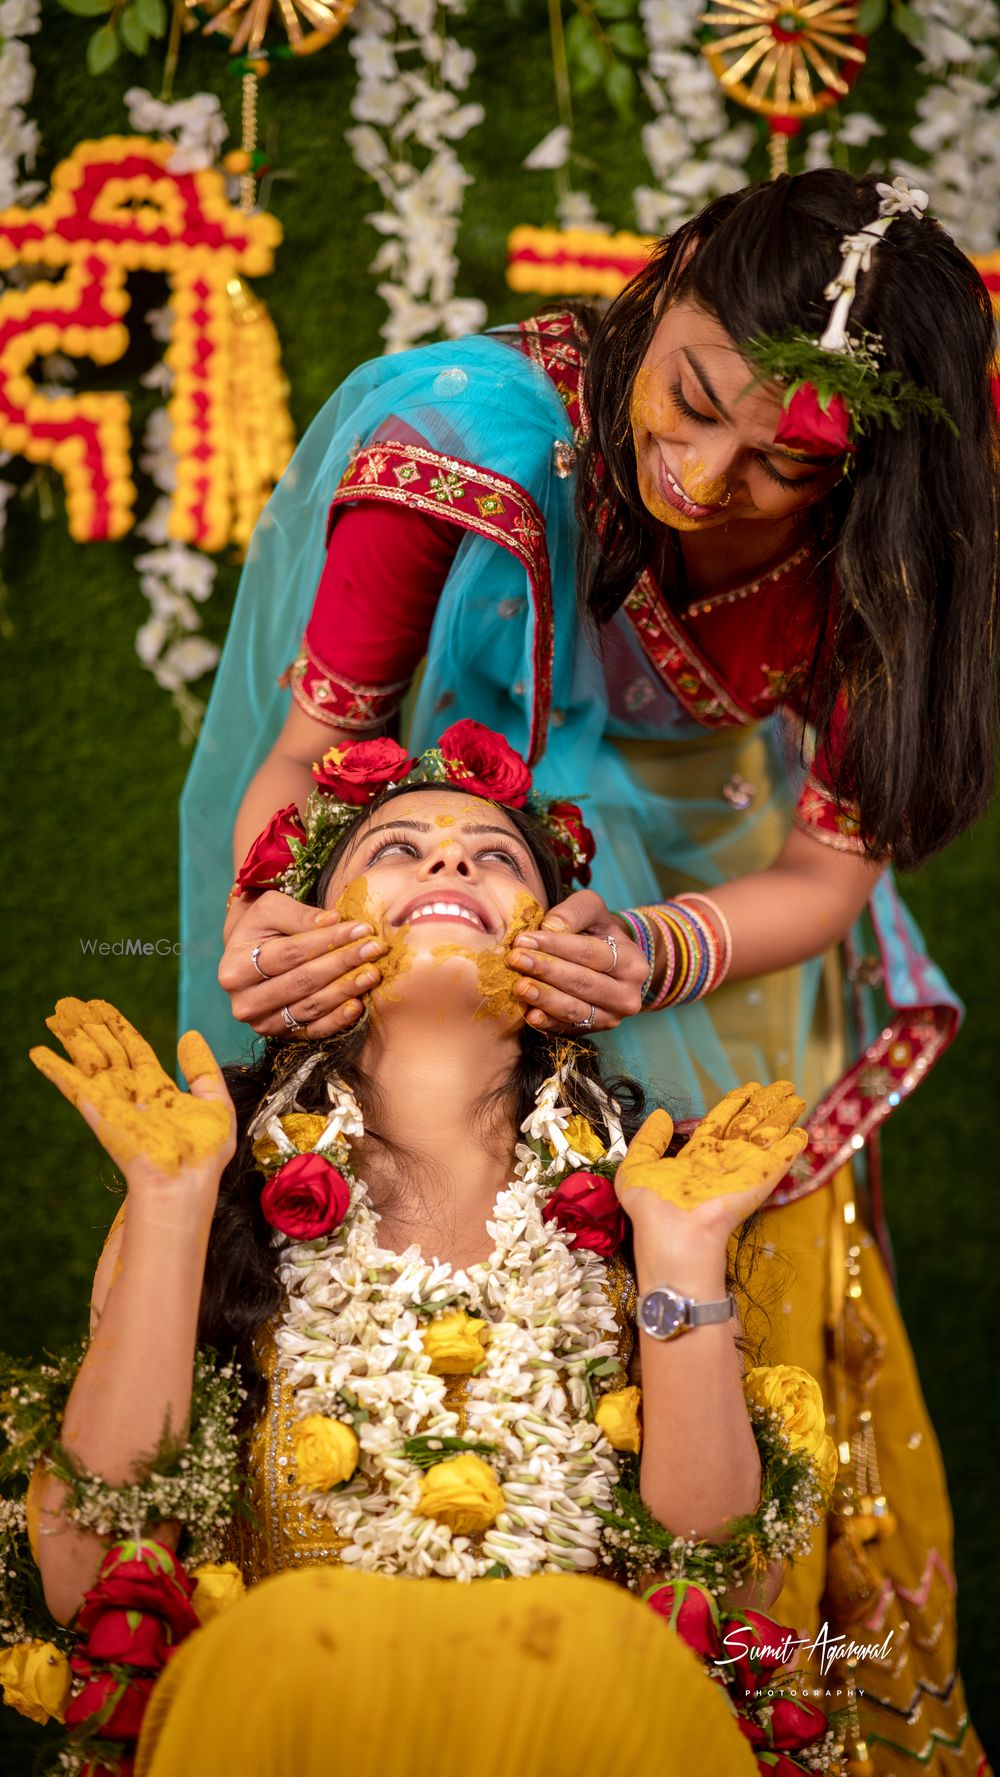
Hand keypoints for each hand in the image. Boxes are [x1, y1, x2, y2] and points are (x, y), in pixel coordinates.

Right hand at [29, 999, 235, 1197]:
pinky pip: (71, 1082)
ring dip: (72, 1035)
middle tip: (72, 1003)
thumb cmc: (202, 1153)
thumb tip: (190, 1035)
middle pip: (106, 1049)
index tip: (103, 1008)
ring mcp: (112, 1099)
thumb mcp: (216, 1104)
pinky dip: (54, 1067)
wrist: (182, 1181)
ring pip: (88, 1058)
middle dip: (90, 1026)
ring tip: (57, 1012)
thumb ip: (202, 1069)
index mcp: (158, 1090)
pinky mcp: (97, 1108)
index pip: (133, 1049)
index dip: (118, 1027)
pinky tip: (38, 1051)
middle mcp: (131, 1092)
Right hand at [219, 891, 388, 1037]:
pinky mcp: (281, 1036)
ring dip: (345, 990)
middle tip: (374, 949)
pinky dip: (337, 1020)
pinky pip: (314, 1030)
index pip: (290, 953)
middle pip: (302, 982)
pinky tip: (358, 1005)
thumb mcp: (272, 910)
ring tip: (373, 973)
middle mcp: (244, 1002)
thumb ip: (300, 915)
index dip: (328, 940)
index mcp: (235, 968)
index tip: (362, 928)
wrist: (250, 957)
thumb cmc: (263, 928)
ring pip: (310, 1007)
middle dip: (342, 963)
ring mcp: (262, 1023)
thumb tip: (334, 920)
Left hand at [506, 889, 645, 1032]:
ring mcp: (611, 1018)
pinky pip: (568, 1028)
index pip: (590, 954)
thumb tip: (550, 927)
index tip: (524, 939)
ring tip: (519, 986)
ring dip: (545, 999)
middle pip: (582, 983)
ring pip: (575, 1010)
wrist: (610, 964)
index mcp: (632, 963)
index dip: (556, 946)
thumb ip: (574, 912)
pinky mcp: (592, 1031)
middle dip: (546, 971)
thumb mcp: (592, 911)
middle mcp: (627, 995)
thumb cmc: (598, 932)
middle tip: (515, 960)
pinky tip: (530, 1014)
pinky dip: (548, 1022)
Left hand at [615, 1082, 807, 1243]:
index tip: (747, 1089)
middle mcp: (722, 1160)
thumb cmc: (653, 1211)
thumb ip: (648, 1140)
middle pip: (749, 1124)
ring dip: (782, 1114)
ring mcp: (744, 1169)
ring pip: (767, 1134)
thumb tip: (661, 1114)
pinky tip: (801, 1132)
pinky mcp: (760, 1179)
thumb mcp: (636, 1169)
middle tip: (781, 1086)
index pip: (719, 1123)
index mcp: (695, 1157)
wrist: (676, 1237)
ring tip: (794, 1095)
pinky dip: (792, 1144)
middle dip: (765, 1104)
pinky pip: (780, 1157)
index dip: (734, 1104)